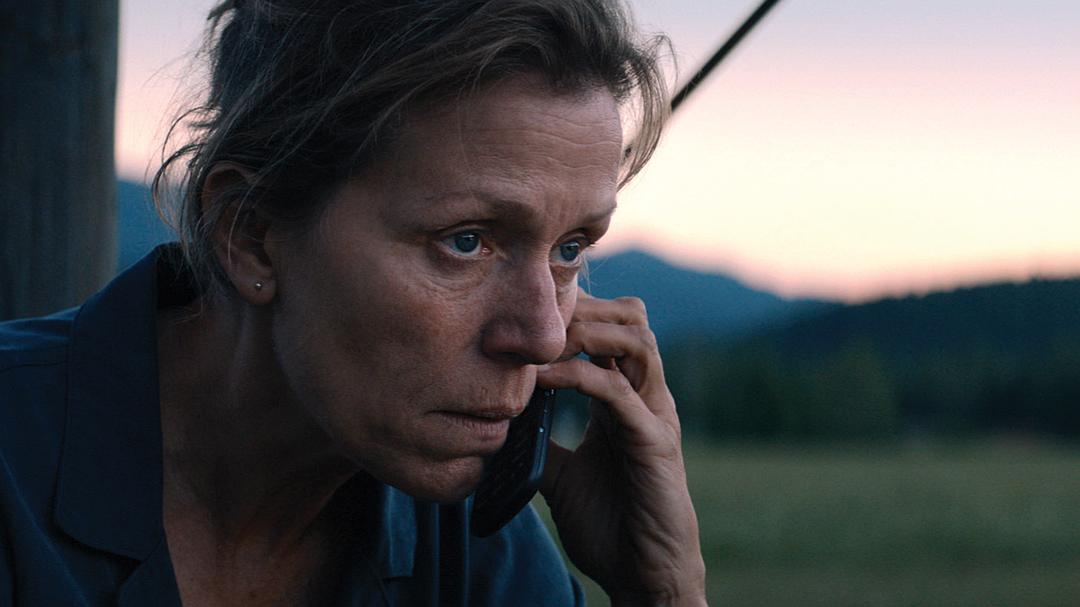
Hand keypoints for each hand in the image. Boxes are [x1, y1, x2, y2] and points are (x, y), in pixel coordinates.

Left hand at [537, 291, 706, 605]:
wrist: (643, 574)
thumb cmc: (609, 523)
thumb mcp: (560, 474)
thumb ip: (540, 442)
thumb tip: (498, 423)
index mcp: (625, 398)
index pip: (609, 329)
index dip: (573, 312)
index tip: (522, 314)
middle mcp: (646, 396)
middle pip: (631, 317)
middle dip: (584, 306)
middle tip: (533, 319)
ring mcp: (654, 414)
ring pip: (636, 339)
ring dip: (586, 329)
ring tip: (540, 341)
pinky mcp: (654, 441)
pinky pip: (619, 391)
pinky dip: (577, 376)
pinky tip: (540, 379)